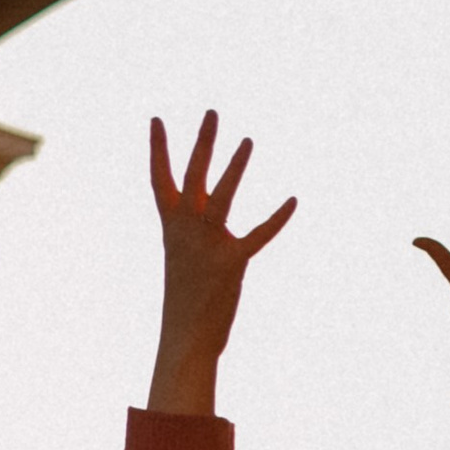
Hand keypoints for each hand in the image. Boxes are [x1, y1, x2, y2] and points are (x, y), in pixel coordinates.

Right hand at [146, 112, 295, 413]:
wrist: (186, 337)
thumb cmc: (185, 301)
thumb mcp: (184, 258)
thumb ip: (194, 232)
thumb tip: (202, 217)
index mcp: (171, 227)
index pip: (159, 180)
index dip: (158, 149)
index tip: (156, 119)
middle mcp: (187, 228)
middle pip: (193, 175)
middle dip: (203, 142)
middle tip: (212, 112)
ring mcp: (208, 243)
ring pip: (223, 195)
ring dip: (236, 166)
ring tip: (248, 139)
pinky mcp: (232, 260)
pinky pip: (259, 234)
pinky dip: (278, 217)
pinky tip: (293, 200)